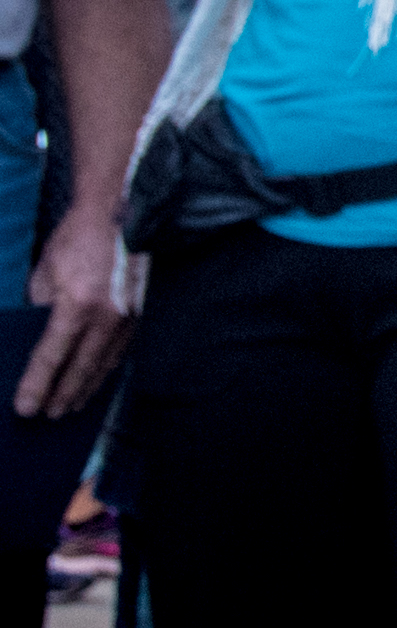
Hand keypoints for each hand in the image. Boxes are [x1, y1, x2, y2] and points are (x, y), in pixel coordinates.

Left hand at [16, 212, 130, 420]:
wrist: (121, 211)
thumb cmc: (78, 236)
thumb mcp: (46, 271)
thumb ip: (41, 305)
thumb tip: (37, 332)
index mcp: (77, 305)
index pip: (51, 356)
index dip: (36, 385)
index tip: (25, 407)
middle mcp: (106, 316)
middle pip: (80, 368)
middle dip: (62, 395)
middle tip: (48, 416)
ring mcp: (128, 316)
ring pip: (105, 363)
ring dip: (86, 387)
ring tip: (72, 404)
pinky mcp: (141, 311)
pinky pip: (122, 349)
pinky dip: (107, 368)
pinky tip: (98, 377)